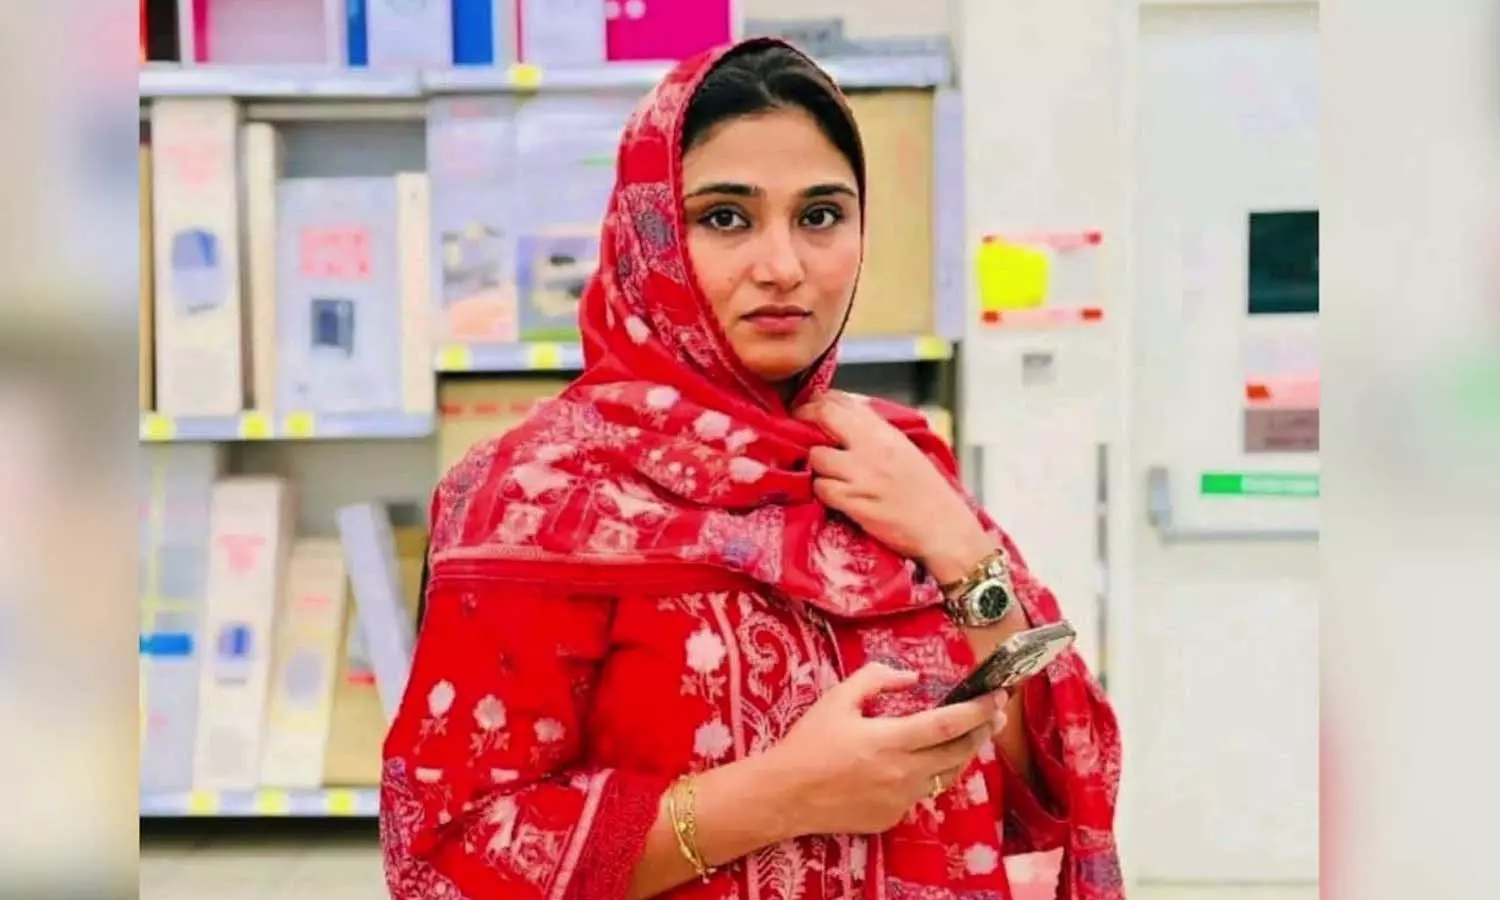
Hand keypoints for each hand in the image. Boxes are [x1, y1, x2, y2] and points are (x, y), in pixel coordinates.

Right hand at [758, 663, 1006, 836]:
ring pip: (945, 775)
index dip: (977, 710)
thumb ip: (876, 680)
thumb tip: (910, 677)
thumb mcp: (838, 699)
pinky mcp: (892, 817)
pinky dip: (928, 775)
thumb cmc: (809, 743)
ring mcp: (899, 800)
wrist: (785, 794)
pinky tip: (922, 762)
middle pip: (958, 752)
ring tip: (969, 736)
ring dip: (961, 754)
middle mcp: (902, 773)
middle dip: (981, 731)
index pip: (948, 724)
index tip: (997, 697)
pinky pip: (920, 793)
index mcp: (890, 740)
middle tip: (994, 714)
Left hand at [795, 392, 991, 581]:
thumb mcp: (903, 449)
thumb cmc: (926, 492)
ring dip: (816, 465)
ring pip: (816, 456)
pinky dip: (823, 492)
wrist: (943, 527)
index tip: (805, 410)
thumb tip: (839, 417)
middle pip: (823, 416)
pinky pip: (821, 488)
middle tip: (797, 432)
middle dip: (803, 421)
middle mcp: (872, 447)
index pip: (840, 400)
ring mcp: (862, 474)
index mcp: (885, 431)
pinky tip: (836, 496)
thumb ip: (873, 432)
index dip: (815, 402)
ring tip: (828, 473)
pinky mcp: (854, 501)